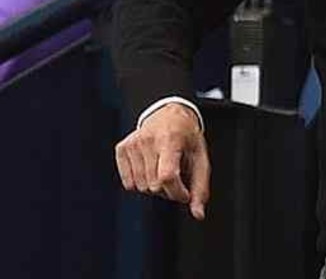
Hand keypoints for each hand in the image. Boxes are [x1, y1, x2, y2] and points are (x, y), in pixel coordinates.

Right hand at [114, 103, 210, 218]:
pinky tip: (150, 169)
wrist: (169, 113)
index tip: (185, 194)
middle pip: (155, 185)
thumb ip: (201, 187)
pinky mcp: (122, 149)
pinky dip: (140, 183)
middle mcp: (148, 140)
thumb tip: (198, 214)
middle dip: (169, 190)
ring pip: (141, 187)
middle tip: (177, 178)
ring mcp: (132, 144)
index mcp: (170, 140)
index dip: (177, 193)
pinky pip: (128, 183)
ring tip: (164, 171)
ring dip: (155, 187)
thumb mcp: (201, 157)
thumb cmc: (187, 136)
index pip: (167, 177)